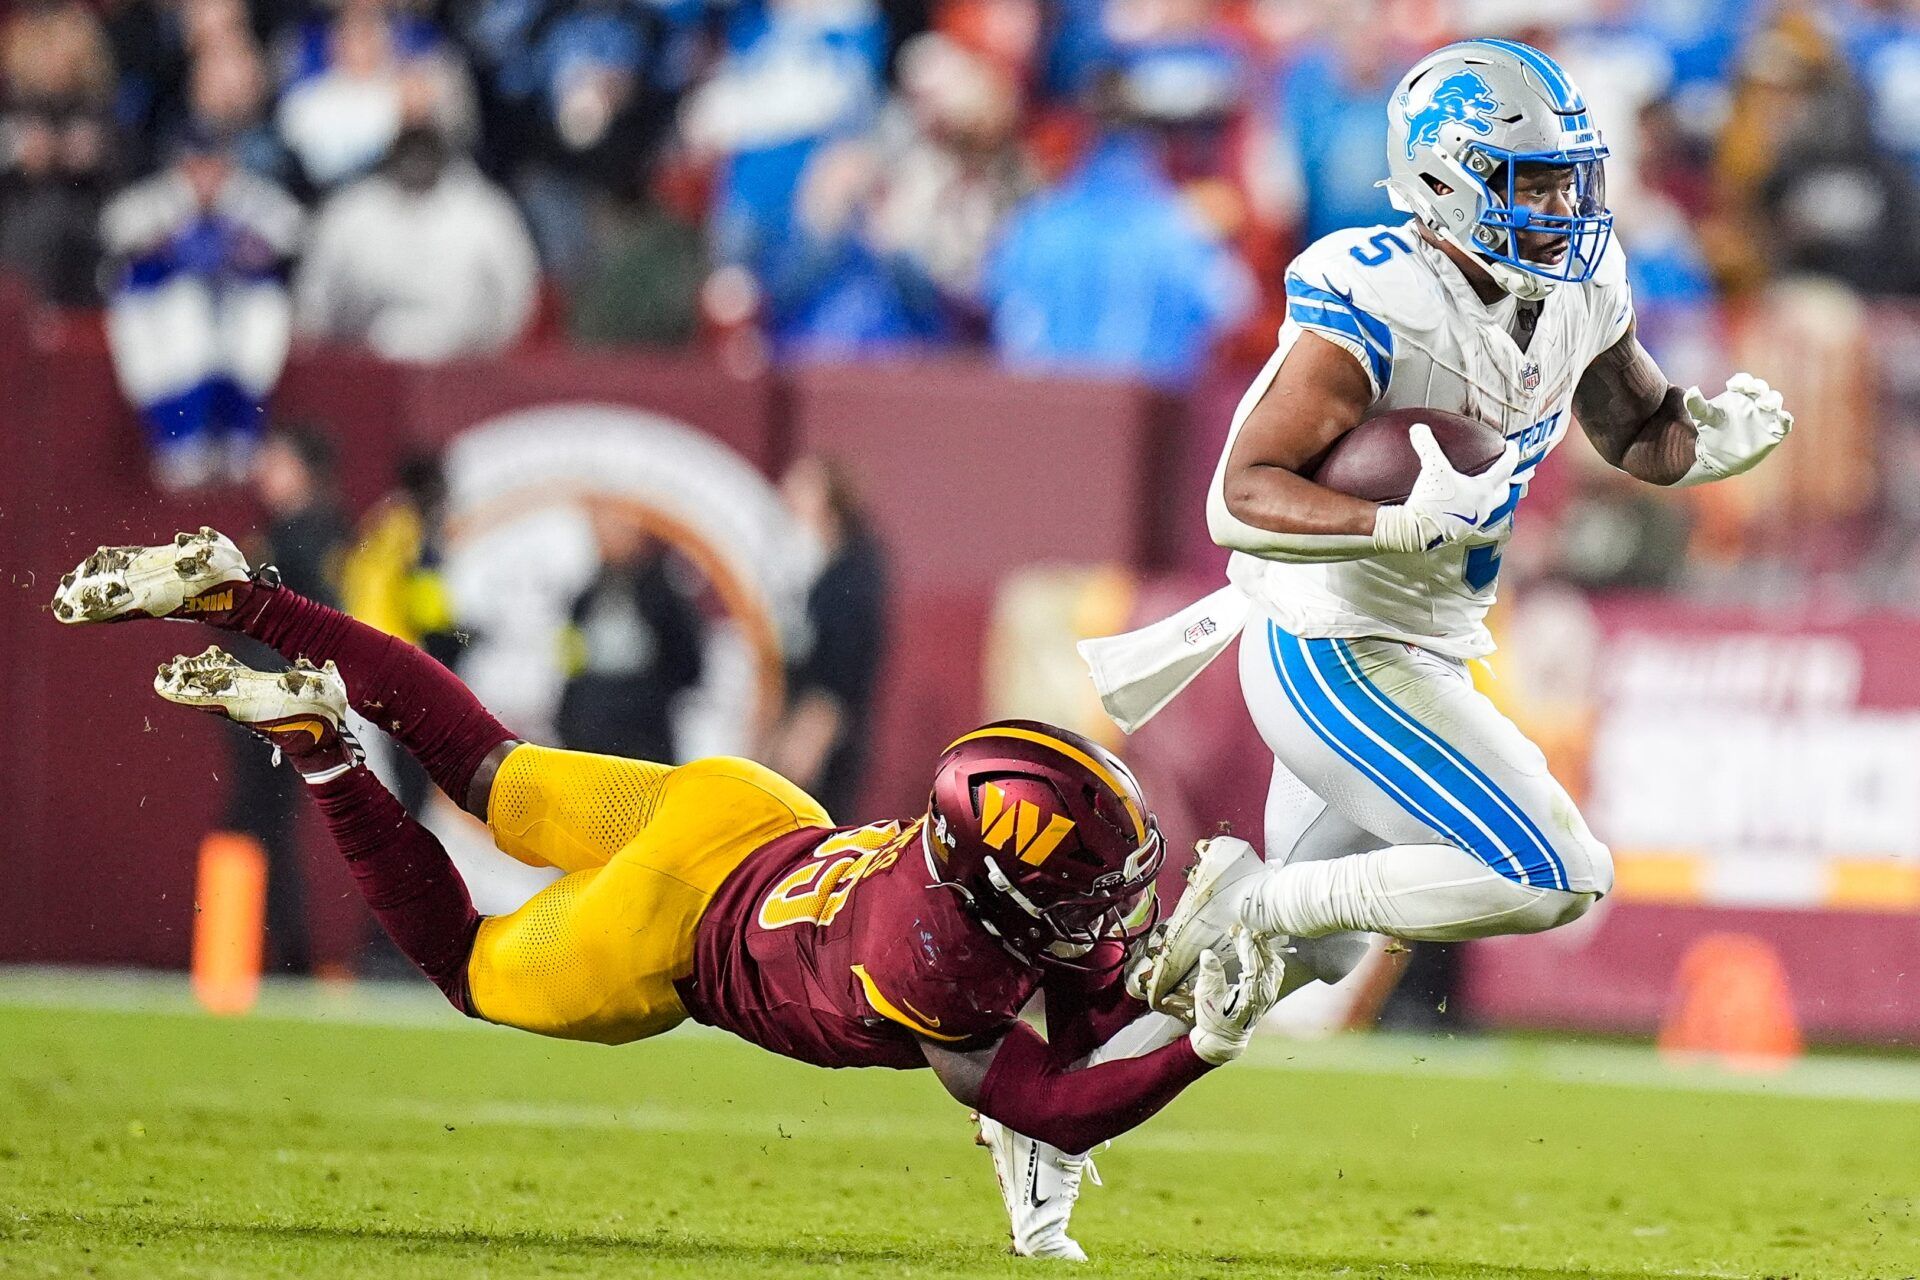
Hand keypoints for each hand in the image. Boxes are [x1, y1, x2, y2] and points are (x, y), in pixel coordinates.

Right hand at [1187, 930, 1286, 1066]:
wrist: (1224, 1037)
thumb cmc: (1214, 1017)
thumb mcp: (1206, 996)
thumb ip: (1210, 974)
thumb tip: (1208, 953)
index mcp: (1250, 995)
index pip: (1253, 966)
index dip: (1247, 947)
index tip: (1241, 931)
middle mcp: (1265, 994)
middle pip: (1265, 962)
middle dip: (1254, 943)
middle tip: (1242, 929)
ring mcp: (1270, 993)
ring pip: (1273, 964)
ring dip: (1263, 948)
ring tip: (1251, 935)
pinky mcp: (1270, 992)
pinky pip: (1275, 970)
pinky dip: (1268, 957)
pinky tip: (1260, 949)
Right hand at [1372, 424, 1519, 553]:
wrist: (1417, 530)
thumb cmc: (1431, 500)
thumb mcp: (1431, 469)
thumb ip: (1427, 446)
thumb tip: (1418, 428)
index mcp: (1483, 490)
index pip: (1506, 469)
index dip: (1511, 454)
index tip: (1512, 446)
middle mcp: (1483, 507)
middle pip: (1503, 492)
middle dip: (1506, 481)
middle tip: (1504, 472)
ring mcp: (1473, 521)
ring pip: (1489, 506)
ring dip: (1489, 496)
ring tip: (1482, 488)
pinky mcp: (1460, 530)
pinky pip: (1473, 516)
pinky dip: (1472, 507)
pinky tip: (1462, 504)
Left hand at [1677, 373, 1791, 485]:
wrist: (1720, 455)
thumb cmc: (1712, 431)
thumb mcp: (1702, 418)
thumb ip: (1697, 405)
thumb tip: (1691, 390)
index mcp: (1738, 395)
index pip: (1744, 381)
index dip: (1741, 380)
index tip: (1732, 385)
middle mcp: (1754, 401)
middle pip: (1761, 388)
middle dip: (1757, 386)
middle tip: (1751, 389)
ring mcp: (1765, 416)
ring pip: (1775, 401)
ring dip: (1772, 400)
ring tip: (1763, 404)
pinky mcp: (1773, 431)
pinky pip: (1784, 423)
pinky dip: (1785, 419)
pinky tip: (1783, 417)